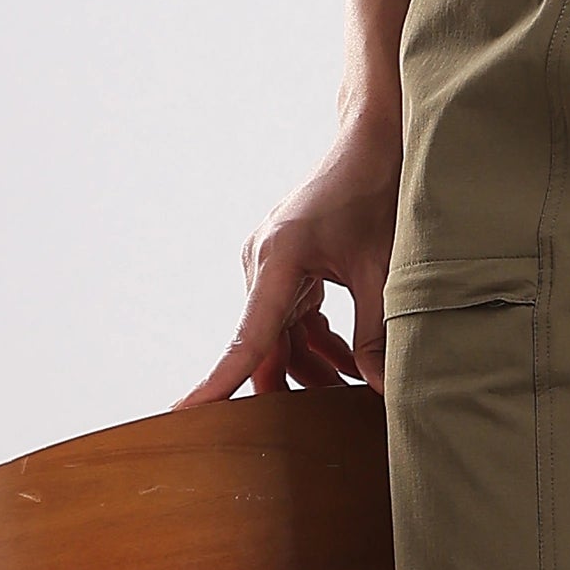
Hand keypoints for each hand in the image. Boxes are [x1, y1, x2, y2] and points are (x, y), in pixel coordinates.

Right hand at [178, 115, 402, 403]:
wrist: (372, 142)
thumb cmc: (375, 193)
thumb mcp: (383, 269)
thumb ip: (377, 332)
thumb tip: (380, 386)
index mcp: (279, 259)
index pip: (248, 338)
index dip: (220, 382)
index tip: (186, 412)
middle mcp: (264, 262)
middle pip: (264, 343)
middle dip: (291, 385)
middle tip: (320, 426)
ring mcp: (272, 262)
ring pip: (280, 333)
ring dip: (310, 363)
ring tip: (348, 391)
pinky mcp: (287, 263)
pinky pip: (291, 315)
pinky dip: (316, 339)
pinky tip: (348, 360)